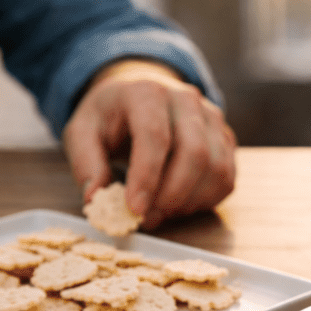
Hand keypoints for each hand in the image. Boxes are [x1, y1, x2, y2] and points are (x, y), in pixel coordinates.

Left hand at [62, 59, 236, 228]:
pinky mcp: (225, 138)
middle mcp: (186, 100)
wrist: (141, 91)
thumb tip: (96, 199)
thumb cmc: (111, 115)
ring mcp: (212, 118)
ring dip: (190, 201)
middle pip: (195, 153)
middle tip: (148, 219)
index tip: (135, 209)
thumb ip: (87, 164)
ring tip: (162, 212)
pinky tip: (180, 204)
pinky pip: (227, 177)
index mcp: (147, 92)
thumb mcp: (83, 131)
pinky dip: (206, 200)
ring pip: (217, 169)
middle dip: (172, 195)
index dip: (147, 177)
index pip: (155, 136)